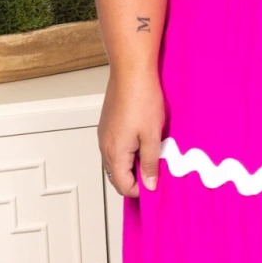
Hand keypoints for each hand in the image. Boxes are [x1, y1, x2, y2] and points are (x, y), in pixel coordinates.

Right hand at [99, 67, 165, 195]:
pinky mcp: (108, 125)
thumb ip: (151, 163)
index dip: (141, 190)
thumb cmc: (142, 99)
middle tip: (156, 172)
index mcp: (114, 153)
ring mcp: (104, 135)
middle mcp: (104, 146)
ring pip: (116, 161)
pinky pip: (115, 147)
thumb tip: (149, 184)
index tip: (157, 185)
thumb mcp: (152, 136)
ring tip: (152, 155)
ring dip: (133, 164)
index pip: (123, 186)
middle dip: (136, 179)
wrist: (131, 72)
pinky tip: (143, 141)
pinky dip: (128, 151)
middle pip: (117, 176)